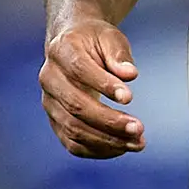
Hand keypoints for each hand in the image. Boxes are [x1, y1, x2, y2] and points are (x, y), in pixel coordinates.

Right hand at [39, 13, 146, 157]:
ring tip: (138, 143)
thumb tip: (130, 74)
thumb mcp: (110, 37)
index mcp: (61, 50)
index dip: (103, 85)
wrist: (73, 46)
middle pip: (75, 105)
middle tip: (139, 129)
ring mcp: (49, 103)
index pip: (80, 71)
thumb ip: (119, 54)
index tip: (130, 98)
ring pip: (73, 129)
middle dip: (109, 121)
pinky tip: (123, 148)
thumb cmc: (95, 41)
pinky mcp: (55, 122)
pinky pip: (73, 144)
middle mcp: (49, 78)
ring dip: (107, 141)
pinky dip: (98, 151)